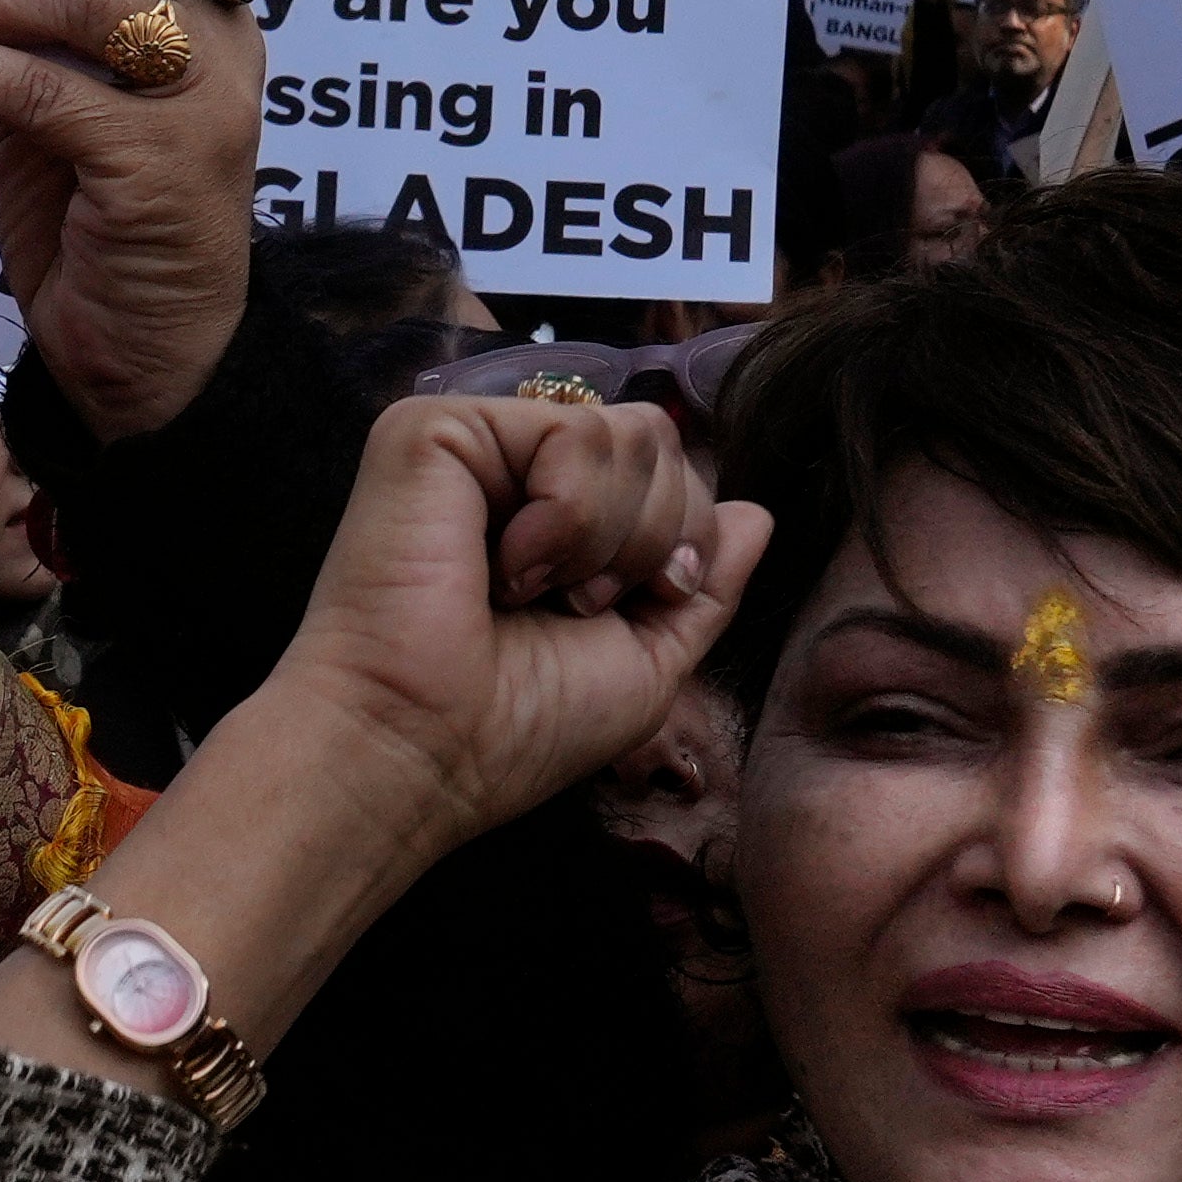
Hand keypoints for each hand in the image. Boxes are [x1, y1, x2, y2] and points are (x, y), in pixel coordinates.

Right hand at [243, 393, 764, 856]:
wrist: (422, 752)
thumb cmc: (514, 729)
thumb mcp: (646, 662)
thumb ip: (705, 585)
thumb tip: (758, 511)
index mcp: (555, 517)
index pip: (670, 473)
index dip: (681, 543)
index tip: (616, 611)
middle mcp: (512, 469)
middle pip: (661, 441)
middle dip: (653, 539)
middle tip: (575, 605)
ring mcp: (476, 444)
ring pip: (632, 433)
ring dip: (608, 538)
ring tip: (532, 591)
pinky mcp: (436, 430)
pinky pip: (573, 431)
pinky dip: (566, 517)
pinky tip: (503, 568)